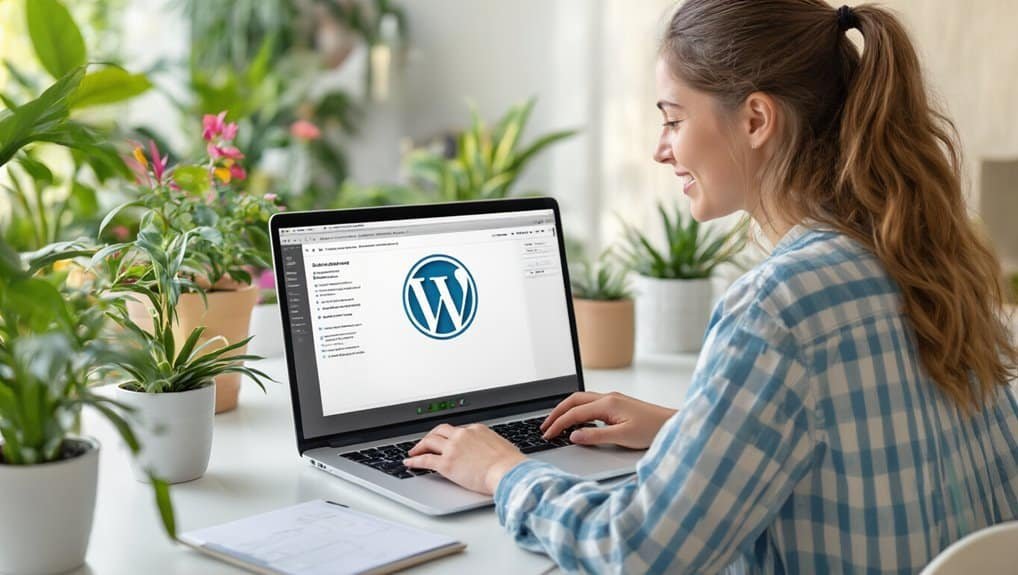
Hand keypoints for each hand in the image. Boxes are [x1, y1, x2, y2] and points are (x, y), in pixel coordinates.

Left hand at [404, 423, 526, 494]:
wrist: (508, 471)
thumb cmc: (510, 464)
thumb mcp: (501, 447)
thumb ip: (490, 446)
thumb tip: (490, 454)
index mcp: (476, 430)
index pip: (457, 430)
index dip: (449, 437)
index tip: (446, 442)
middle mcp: (462, 435)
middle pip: (440, 431)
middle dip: (431, 436)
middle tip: (425, 442)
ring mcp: (453, 448)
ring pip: (430, 441)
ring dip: (420, 446)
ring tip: (414, 452)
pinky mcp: (446, 463)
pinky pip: (425, 459)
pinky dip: (415, 460)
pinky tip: (410, 463)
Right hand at [540, 391, 675, 448]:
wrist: (673, 424)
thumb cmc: (653, 430)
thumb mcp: (623, 437)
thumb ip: (596, 436)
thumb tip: (573, 436)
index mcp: (607, 404)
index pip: (574, 413)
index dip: (558, 424)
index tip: (547, 435)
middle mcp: (608, 397)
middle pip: (573, 400)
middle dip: (556, 413)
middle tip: (545, 427)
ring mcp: (613, 399)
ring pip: (581, 400)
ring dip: (566, 410)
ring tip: (556, 423)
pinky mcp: (617, 404)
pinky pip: (590, 404)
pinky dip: (578, 411)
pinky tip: (577, 422)